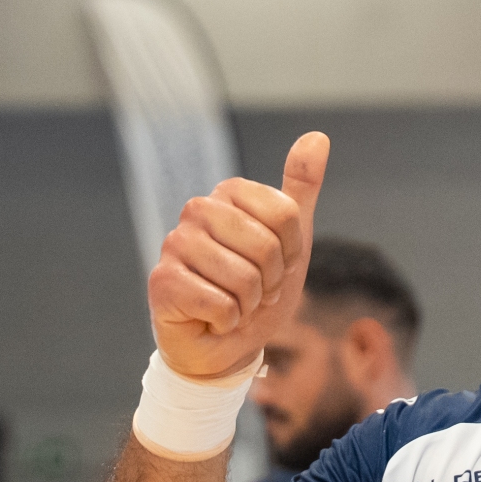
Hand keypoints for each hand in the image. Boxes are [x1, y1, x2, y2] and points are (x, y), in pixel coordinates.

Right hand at [148, 132, 329, 378]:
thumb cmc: (256, 289)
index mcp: (228, 193)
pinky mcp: (162, 282)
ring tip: (234, 304)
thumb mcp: (290, 239)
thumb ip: (301, 189)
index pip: (286, 214)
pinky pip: (221, 305)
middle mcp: (197, 210)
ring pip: (244, 279)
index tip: (277, 266)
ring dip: (249, 305)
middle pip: (266, 247)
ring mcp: (174, 244)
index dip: (291, 252)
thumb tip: (318, 136)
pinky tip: (213, 318)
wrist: (226, 344)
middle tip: (254, 291)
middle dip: (270, 282)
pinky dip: (228, 322)